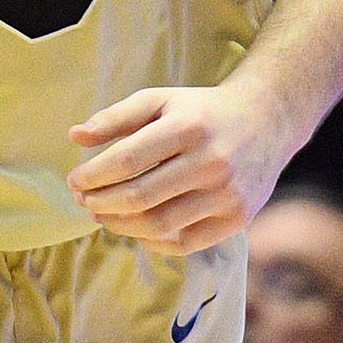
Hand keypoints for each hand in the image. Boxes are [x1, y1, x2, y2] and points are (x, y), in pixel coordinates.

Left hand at [66, 82, 297, 252]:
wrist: (268, 120)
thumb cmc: (201, 111)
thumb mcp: (160, 100)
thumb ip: (116, 117)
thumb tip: (75, 137)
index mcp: (188, 127)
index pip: (127, 160)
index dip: (93, 176)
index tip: (74, 181)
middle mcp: (212, 162)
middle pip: (140, 196)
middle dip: (101, 203)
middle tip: (83, 201)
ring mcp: (228, 194)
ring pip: (159, 224)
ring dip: (120, 225)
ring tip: (102, 215)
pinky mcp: (238, 218)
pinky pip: (184, 243)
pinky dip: (152, 241)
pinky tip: (136, 229)